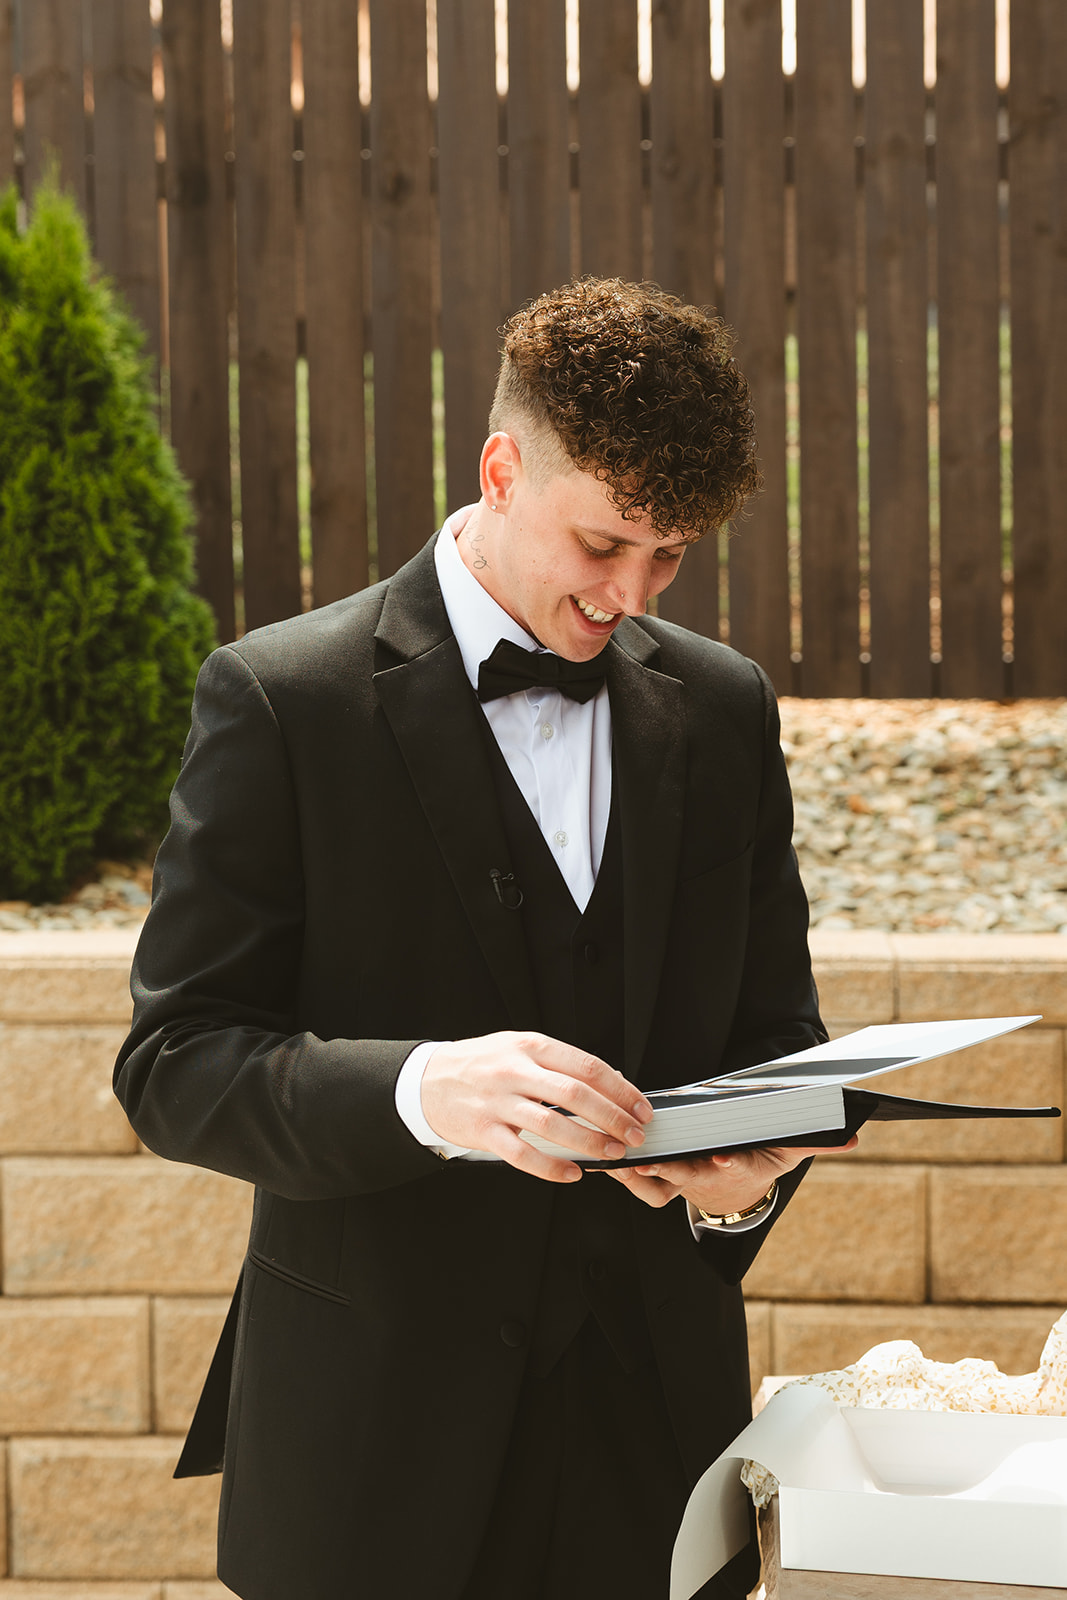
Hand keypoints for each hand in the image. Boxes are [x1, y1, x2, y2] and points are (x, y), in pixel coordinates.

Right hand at [421, 1031, 653, 1182]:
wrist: (426, 1081)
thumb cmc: (480, 1064)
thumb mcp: (518, 1047)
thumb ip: (559, 1062)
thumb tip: (610, 1079)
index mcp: (529, 1046)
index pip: (586, 1067)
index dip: (620, 1090)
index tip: (640, 1108)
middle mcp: (515, 1071)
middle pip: (575, 1095)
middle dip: (612, 1118)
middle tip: (634, 1135)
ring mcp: (498, 1102)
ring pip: (552, 1126)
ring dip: (588, 1143)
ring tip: (611, 1154)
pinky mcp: (484, 1131)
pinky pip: (523, 1155)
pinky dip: (551, 1168)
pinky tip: (573, 1174)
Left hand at [606, 1137, 859, 1211]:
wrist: (734, 1190)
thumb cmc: (758, 1160)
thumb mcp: (785, 1152)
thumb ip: (813, 1143)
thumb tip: (854, 1138)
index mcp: (735, 1167)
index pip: (735, 1166)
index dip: (729, 1163)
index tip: (723, 1158)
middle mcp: (706, 1177)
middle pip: (689, 1175)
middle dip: (674, 1170)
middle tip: (657, 1163)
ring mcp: (682, 1179)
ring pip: (661, 1182)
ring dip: (644, 1175)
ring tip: (630, 1163)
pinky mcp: (662, 1176)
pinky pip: (641, 1179)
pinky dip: (627, 1172)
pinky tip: (611, 1158)